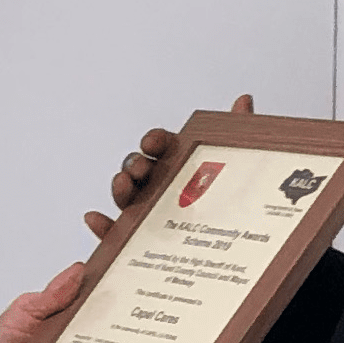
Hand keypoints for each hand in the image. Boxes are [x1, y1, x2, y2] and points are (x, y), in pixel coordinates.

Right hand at [84, 93, 254, 239]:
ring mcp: (148, 212)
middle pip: (140, 169)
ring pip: (126, 197)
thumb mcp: (243, 166)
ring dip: (119, 187)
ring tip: (124, 185)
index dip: (155, 141)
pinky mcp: (138, 241)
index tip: (153, 142)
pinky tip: (95, 220)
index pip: (162, 145)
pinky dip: (102, 226)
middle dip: (135, 163)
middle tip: (141, 168)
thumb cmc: (238, 201)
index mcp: (181, 163)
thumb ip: (239, 134)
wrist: (248, 239)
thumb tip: (244, 101)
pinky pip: (116, 233)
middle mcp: (161, 185)